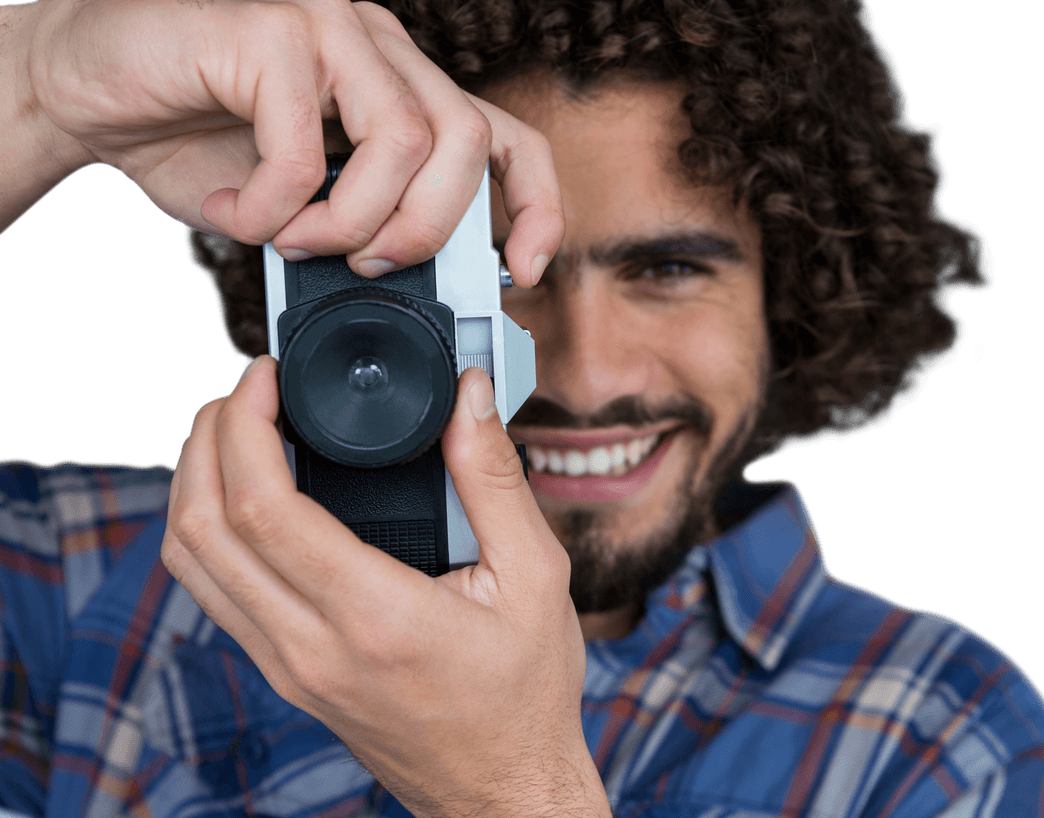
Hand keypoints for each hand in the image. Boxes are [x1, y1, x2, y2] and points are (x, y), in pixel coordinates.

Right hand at [23, 0, 560, 284]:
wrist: (90, 92)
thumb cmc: (197, 143)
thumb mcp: (304, 203)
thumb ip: (363, 224)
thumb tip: (413, 281)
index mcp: (400, 87)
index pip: (504, 138)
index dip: (534, 206)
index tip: (522, 269)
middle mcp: (377, 48)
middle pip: (466, 144)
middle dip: (425, 230)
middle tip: (367, 263)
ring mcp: (329, 27)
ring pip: (401, 143)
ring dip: (349, 222)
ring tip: (294, 239)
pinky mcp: (269, 29)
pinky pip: (305, 150)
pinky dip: (273, 207)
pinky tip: (240, 211)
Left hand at [161, 357, 610, 817]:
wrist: (501, 792)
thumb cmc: (524, 693)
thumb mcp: (536, 576)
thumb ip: (495, 479)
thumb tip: (468, 397)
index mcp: (375, 616)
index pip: (263, 508)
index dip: (246, 426)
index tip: (265, 378)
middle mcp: (311, 646)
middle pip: (201, 528)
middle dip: (205, 439)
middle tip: (244, 393)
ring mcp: (288, 667)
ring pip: (191, 564)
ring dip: (194, 484)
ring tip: (235, 432)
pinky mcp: (285, 675)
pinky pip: (214, 593)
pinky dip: (209, 530)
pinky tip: (247, 497)